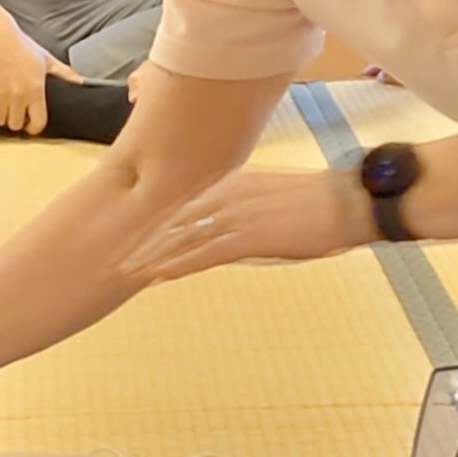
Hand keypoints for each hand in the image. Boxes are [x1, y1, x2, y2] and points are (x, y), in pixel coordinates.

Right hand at [0, 21, 78, 134]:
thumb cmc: (20, 45)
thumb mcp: (45, 58)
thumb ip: (63, 72)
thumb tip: (80, 80)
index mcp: (35, 90)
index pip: (38, 123)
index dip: (34, 128)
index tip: (30, 125)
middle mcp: (18, 96)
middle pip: (15, 125)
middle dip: (16, 120)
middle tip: (15, 112)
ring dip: (1, 115)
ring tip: (3, 105)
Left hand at [127, 167, 366, 285]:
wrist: (349, 202)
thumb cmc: (320, 201)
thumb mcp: (272, 196)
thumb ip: (243, 203)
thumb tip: (224, 219)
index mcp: (231, 181)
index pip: (178, 196)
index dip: (148, 213)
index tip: (121, 224)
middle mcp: (226, 194)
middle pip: (171, 215)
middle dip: (138, 234)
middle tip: (108, 249)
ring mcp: (235, 215)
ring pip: (180, 235)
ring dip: (148, 254)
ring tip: (120, 268)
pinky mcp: (248, 237)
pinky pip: (204, 253)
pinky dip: (177, 265)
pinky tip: (155, 275)